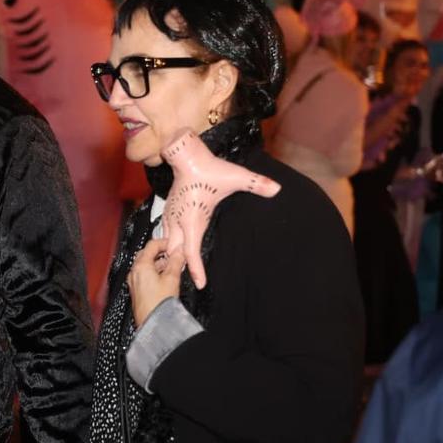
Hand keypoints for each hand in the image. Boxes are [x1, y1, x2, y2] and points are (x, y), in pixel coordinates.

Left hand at [128, 239, 186, 327]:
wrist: (153, 324)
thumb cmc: (159, 304)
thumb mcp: (172, 278)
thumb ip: (176, 262)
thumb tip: (179, 252)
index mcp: (141, 266)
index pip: (151, 245)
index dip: (164, 242)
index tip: (173, 244)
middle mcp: (134, 273)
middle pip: (146, 255)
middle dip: (160, 253)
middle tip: (173, 254)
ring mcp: (134, 283)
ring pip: (145, 266)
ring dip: (158, 264)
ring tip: (172, 267)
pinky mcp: (137, 292)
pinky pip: (144, 276)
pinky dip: (154, 273)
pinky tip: (164, 279)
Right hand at [159, 128, 280, 287]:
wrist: (186, 155)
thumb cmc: (209, 168)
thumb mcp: (236, 177)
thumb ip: (256, 184)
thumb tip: (277, 189)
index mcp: (192, 219)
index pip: (190, 251)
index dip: (196, 269)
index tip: (201, 284)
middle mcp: (178, 221)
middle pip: (173, 253)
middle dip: (178, 269)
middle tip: (185, 286)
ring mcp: (170, 216)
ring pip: (166, 244)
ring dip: (171, 258)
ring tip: (177, 273)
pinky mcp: (168, 211)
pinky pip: (165, 233)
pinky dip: (168, 245)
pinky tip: (173, 251)